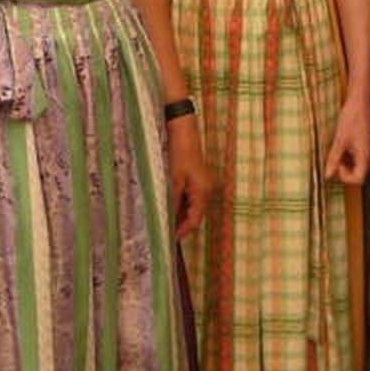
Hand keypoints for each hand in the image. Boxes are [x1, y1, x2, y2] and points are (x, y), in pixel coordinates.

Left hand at [167, 116, 214, 241]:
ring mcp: (202, 184)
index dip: (183, 232)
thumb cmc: (179, 152)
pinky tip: (167, 205)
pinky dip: (179, 203)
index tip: (169, 240)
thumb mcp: (173, 179)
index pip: (195, 220)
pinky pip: (189, 197)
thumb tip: (167, 220)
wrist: (183, 130)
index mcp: (203, 192)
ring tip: (163, 221)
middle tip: (163, 232)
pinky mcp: (196, 179)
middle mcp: (206, 190)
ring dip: (178, 214)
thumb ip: (172, 201)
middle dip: (179, 224)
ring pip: (190, 206)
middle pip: (194, 214)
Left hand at [323, 97, 369, 184]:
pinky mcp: (367, 144)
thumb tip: (327, 175)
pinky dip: (349, 154)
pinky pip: (359, 156)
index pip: (358, 179)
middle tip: (335, 157)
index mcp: (366, 155)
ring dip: (346, 161)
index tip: (336, 164)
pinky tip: (342, 143)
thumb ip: (334, 158)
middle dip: (344, 169)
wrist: (361, 101)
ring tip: (338, 148)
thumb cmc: (351, 118)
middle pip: (359, 172)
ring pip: (358, 164)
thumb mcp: (339, 139)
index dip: (345, 176)